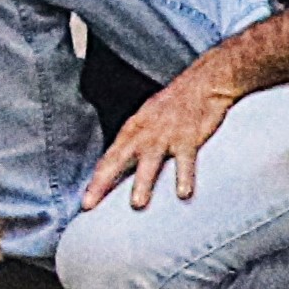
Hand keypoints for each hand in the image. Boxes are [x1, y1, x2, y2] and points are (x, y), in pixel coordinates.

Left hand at [84, 54, 245, 210]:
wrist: (202, 83)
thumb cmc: (173, 106)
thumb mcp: (147, 119)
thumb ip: (135, 142)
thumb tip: (123, 169)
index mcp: (132, 130)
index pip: (109, 158)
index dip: (95, 180)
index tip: (85, 203)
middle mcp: (144, 133)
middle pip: (118, 160)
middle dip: (102, 182)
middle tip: (90, 203)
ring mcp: (165, 136)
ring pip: (150, 162)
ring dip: (142, 183)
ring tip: (136, 204)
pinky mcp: (188, 138)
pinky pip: (185, 160)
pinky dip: (184, 176)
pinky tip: (183, 194)